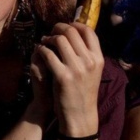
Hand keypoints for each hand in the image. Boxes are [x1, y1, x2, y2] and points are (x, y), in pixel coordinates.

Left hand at [32, 22, 103, 136]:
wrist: (80, 115)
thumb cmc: (84, 92)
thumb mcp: (93, 71)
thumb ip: (88, 54)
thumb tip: (78, 35)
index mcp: (98, 58)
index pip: (89, 31)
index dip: (75, 24)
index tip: (66, 26)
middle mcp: (89, 61)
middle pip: (72, 32)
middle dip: (59, 28)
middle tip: (52, 31)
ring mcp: (76, 68)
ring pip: (59, 40)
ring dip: (49, 38)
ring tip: (45, 42)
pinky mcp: (62, 76)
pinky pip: (48, 54)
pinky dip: (42, 49)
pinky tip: (40, 51)